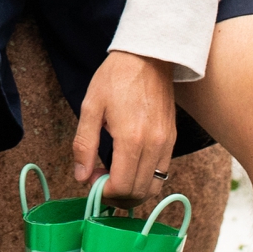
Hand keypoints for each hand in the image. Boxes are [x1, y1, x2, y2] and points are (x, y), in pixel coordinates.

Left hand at [71, 51, 178, 201]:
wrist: (147, 56)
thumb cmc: (116, 77)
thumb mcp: (91, 107)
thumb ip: (84, 145)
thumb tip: (81, 176)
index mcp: (131, 138)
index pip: (122, 186)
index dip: (103, 192)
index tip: (91, 180)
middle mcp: (153, 145)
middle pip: (138, 192)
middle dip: (116, 196)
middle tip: (99, 181)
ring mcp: (166, 143)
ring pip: (153, 187)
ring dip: (132, 190)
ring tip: (114, 175)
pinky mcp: (171, 139)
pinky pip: (162, 172)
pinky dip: (145, 178)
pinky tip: (129, 165)